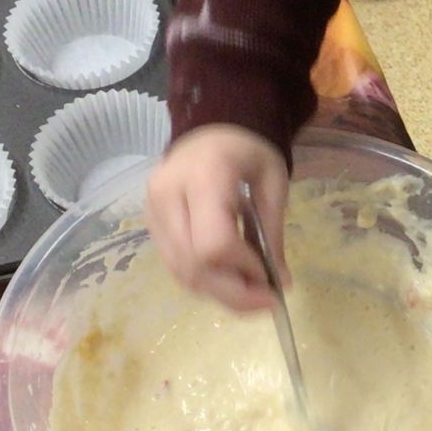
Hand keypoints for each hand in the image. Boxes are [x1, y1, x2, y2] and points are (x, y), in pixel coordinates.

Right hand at [144, 124, 288, 311]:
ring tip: (251, 295)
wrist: (211, 128)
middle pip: (193, 265)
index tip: (270, 276)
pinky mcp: (150, 223)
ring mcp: (152, 211)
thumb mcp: (273, 182)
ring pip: (180, 271)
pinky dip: (204, 281)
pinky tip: (230, 281)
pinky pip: (174, 265)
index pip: (214, 243)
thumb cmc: (248, 150)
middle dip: (232, 293)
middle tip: (267, 302)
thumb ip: (273, 232)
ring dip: (218, 293)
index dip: (243, 268)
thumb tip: (281, 283)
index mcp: (203, 175)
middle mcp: (167, 195)